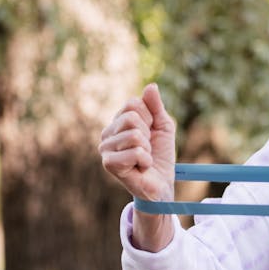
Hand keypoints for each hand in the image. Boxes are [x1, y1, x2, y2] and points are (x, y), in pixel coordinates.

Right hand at [100, 83, 176, 202]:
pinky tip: (141, 167)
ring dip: (147, 149)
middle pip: (131, 117)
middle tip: (147, 147)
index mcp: (118, 121)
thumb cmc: (160, 155)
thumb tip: (151, 86)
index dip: (149, 117)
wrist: (161, 183)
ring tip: (144, 158)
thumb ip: (156, 106)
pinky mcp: (109, 164)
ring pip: (134, 135)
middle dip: (148, 133)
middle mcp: (107, 133)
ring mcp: (106, 148)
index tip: (150, 132)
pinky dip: (145, 160)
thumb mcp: (163, 125)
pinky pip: (135, 152)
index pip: (133, 102)